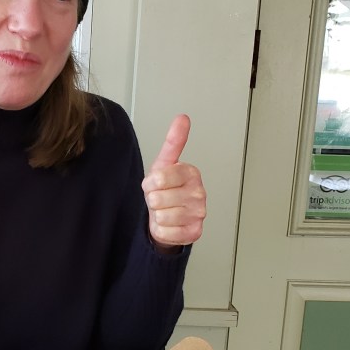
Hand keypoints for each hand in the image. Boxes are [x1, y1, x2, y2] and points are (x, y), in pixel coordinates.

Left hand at [141, 114, 205, 247]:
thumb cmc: (166, 189)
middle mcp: (199, 192)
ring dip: (157, 215)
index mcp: (191, 173)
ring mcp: (199, 213)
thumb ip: (173, 141)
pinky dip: (161, 230)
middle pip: (157, 199)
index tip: (156, 183)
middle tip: (160, 198)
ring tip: (164, 210)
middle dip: (153, 200)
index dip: (150, 184)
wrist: (168, 216)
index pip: (159, 178)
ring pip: (161, 217)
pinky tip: (169, 224)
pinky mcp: (195, 232)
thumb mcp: (164, 164)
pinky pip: (165, 232)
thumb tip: (183, 117)